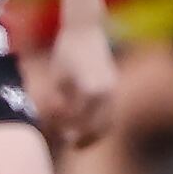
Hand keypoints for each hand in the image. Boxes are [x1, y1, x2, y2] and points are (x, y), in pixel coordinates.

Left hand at [41, 20, 117, 148]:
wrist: (86, 29)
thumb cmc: (67, 51)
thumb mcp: (58, 78)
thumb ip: (59, 103)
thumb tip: (57, 122)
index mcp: (90, 92)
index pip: (79, 122)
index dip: (67, 131)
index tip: (57, 135)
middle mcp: (106, 93)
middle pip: (98, 127)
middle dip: (84, 139)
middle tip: (70, 144)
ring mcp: (113, 89)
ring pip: (108, 122)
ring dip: (96, 133)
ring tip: (81, 139)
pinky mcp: (115, 86)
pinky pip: (110, 111)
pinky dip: (101, 121)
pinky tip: (88, 123)